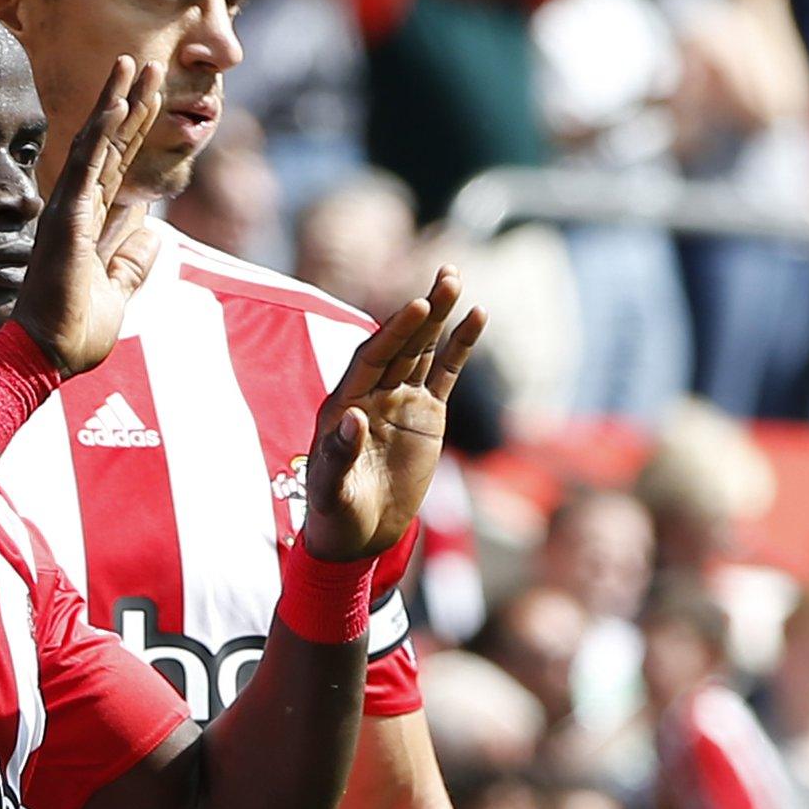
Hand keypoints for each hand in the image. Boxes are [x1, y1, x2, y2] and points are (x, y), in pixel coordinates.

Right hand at [10, 56, 164, 376]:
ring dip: (117, 103)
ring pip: (97, 145)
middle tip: (151, 63)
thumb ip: (132, 262)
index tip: (153, 96)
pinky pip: (87, 169)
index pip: (118, 165)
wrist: (44, 360)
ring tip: (135, 65)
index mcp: (91, 222)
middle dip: (131, 102)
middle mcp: (78, 208)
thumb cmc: (73, 333)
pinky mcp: (67, 221)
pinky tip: (117, 104)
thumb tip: (155, 231)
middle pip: (110, 144)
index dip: (136, 130)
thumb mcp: (116, 293)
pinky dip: (102, 136)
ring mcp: (70, 211)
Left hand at [300, 268, 485, 562]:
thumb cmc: (335, 513)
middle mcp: (373, 392)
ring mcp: (402, 399)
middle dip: (424, 310)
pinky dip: (460, 346)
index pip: (373, 357)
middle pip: (401, 343)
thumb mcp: (330, 490)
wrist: (359, 533)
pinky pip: (446, 373)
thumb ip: (339, 454)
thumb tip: (353, 416)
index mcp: (345, 402)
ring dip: (440, 315)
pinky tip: (478, 316)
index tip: (416, 306)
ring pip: (423, 349)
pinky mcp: (427, 414)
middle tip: (448, 275)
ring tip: (456, 278)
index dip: (394, 332)